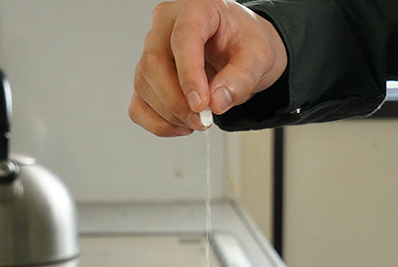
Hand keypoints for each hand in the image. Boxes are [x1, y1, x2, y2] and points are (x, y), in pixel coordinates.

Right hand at [129, 0, 287, 135]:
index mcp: (195, 9)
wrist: (241, 52)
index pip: (182, 39)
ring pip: (144, 86)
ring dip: (171, 115)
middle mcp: (166, 27)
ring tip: (200, 121)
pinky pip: (139, 106)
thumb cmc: (245, 44)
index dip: (189, 75)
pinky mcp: (147, 79)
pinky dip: (159, 123)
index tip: (201, 104)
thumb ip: (241, 78)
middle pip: (154, 64)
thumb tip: (217, 101)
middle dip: (177, 101)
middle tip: (203, 120)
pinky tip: (182, 124)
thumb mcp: (258, 57)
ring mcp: (151, 52)